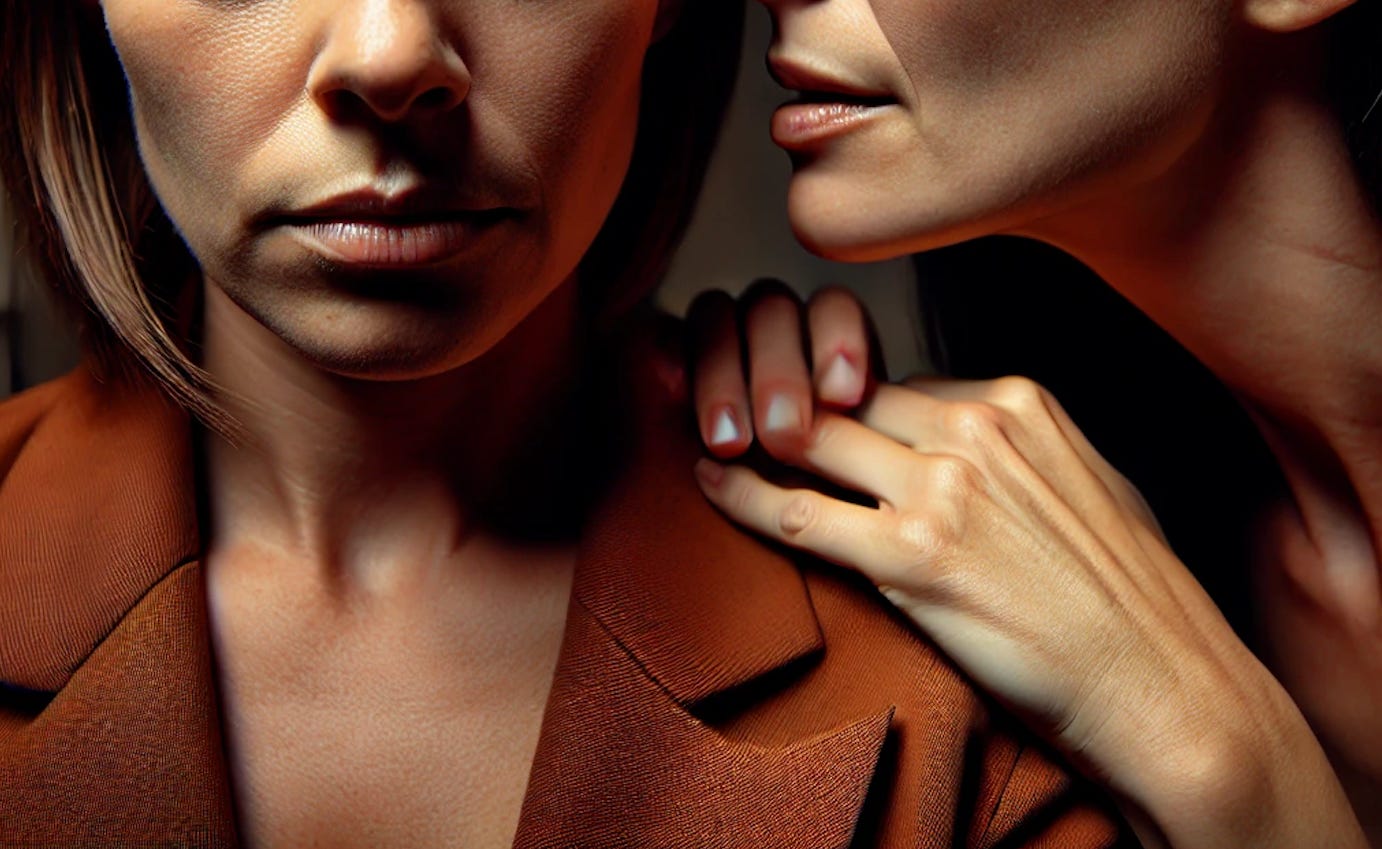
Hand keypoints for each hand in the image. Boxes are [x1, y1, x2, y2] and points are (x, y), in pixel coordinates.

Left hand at [682, 288, 1367, 848]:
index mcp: (1017, 401)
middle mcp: (974, 430)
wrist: (1159, 684)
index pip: (895, 385)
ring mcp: (941, 490)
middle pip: (844, 401)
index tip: (806, 417)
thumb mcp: (1088, 484)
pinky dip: (742, 495)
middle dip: (787, 406)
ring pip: (811, 441)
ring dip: (753, 437)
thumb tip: (969, 438)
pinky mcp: (912, 558)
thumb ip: (1020, 449)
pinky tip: (710, 484)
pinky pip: (798, 512)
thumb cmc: (1130, 596)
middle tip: (737, 416)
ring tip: (712, 439)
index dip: (844, 405)